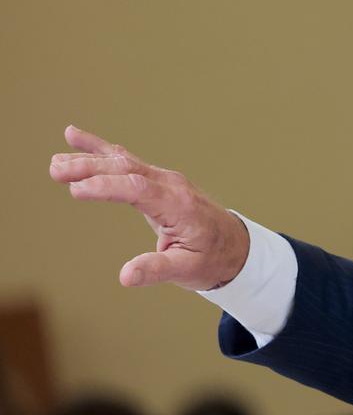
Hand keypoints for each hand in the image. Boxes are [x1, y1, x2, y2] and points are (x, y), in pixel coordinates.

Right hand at [49, 125, 249, 290]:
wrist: (235, 246)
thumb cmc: (212, 259)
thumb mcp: (188, 271)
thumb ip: (156, 270)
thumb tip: (125, 277)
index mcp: (179, 206)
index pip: (137, 189)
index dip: (105, 187)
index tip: (75, 190)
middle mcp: (172, 186)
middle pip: (127, 169)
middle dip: (90, 167)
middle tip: (55, 169)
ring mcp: (165, 180)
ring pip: (123, 162)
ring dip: (89, 157)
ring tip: (56, 160)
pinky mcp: (158, 181)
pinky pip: (126, 161)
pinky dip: (100, 149)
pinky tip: (74, 137)